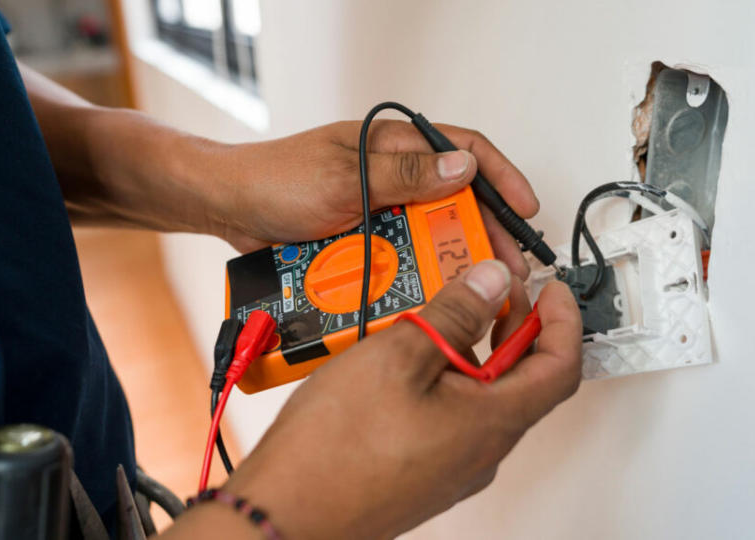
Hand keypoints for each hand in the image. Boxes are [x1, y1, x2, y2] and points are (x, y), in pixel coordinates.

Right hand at [206, 261, 580, 537]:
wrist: (286, 513)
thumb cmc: (336, 449)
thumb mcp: (400, 355)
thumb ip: (454, 314)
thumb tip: (490, 284)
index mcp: (492, 421)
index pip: (560, 366)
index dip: (564, 321)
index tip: (552, 291)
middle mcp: (481, 450)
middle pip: (522, 381)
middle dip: (513, 328)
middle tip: (490, 291)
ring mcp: (452, 466)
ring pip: (482, 398)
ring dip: (472, 352)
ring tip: (436, 317)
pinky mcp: (422, 471)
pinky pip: (451, 417)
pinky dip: (444, 379)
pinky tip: (405, 361)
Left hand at [213, 121, 539, 277]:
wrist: (229, 210)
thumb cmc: (276, 179)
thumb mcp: (345, 175)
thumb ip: (405, 174)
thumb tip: (464, 169)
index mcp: (392, 145)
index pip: (463, 149)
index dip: (501, 177)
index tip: (525, 208)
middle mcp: (391, 176)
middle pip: (455, 200)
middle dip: (485, 230)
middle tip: (507, 264)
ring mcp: (378, 209)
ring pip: (430, 234)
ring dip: (452, 258)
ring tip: (475, 286)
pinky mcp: (363, 240)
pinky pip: (399, 257)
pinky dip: (415, 274)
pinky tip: (430, 294)